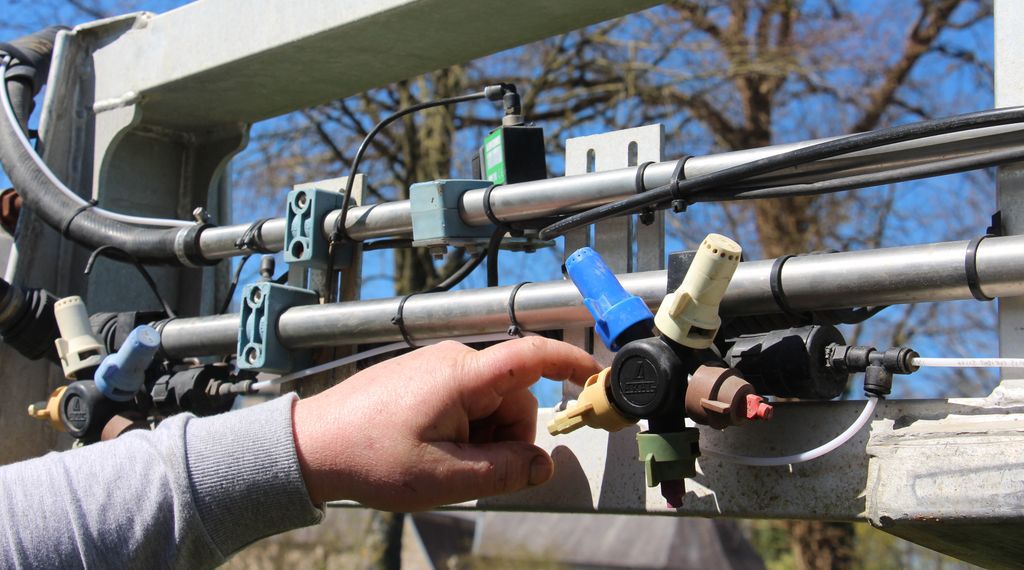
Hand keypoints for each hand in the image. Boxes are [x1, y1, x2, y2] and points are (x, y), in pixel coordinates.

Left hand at [292, 336, 598, 510]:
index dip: (570, 363)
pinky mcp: (423, 377)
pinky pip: (464, 402)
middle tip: (471, 469)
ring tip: (442, 462)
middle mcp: (451, 360)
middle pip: (513, 396)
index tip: (596, 375)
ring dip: (482, 437)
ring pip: (489, 403)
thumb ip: (504, 471)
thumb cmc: (367, 456)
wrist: (310, 445)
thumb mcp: (444, 478)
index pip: (531, 356)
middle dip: (508, 437)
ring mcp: (434, 366)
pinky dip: (463, 430)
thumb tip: (542, 464)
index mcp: (461, 375)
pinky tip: (432, 451)